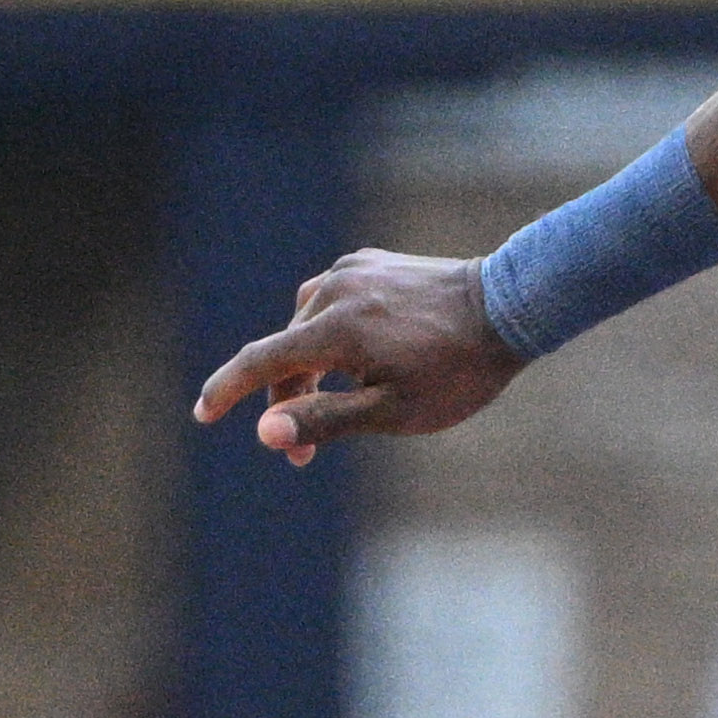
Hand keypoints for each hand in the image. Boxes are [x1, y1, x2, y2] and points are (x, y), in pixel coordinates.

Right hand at [190, 250, 523, 463]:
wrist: (514, 305)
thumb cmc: (460, 370)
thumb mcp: (396, 411)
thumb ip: (326, 419)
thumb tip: (265, 433)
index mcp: (334, 329)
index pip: (260, 362)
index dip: (225, 391)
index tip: (203, 415)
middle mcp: (333, 291)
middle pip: (286, 352)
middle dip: (289, 402)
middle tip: (304, 455)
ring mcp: (352, 271)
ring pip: (307, 328)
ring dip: (310, 368)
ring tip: (340, 404)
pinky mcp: (370, 262)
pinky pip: (333, 305)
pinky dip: (332, 336)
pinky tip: (357, 360)